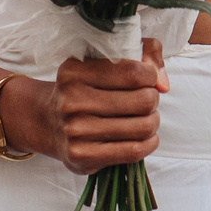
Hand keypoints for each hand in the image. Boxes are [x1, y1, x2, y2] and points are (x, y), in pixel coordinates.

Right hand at [2, 40, 168, 174]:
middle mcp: (71, 100)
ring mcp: (75, 131)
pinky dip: (149, 143)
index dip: (151, 76)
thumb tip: (163, 84)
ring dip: (153, 122)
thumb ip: (143, 54)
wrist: (48, 122)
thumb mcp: (103, 61)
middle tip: (146, 101)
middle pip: (143, 100)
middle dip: (153, 100)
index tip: (147, 79)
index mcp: (75, 71)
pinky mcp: (81, 156)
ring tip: (145, 119)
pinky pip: (133, 151)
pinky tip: (146, 138)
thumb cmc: (85, 89)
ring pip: (142, 127)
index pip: (133, 72)